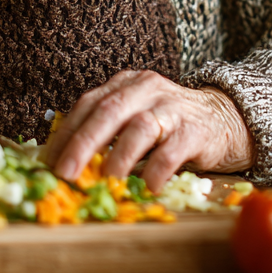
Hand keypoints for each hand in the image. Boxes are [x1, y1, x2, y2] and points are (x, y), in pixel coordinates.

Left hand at [43, 70, 253, 191]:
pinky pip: (172, 150)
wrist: (224, 117)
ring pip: (139, 128)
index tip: (47, 163)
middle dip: (83, 145)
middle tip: (66, 174)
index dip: (65, 134)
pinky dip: (156, 171)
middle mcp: (147, 89)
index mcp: (125, 84)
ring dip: (118, 157)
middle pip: (108, 112)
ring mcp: (172, 107)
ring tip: (105, 182)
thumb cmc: (169, 123)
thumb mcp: (134, 116)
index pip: (88, 105)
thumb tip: (63, 164)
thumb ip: (105, 131)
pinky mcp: (196, 129)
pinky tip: (146, 188)